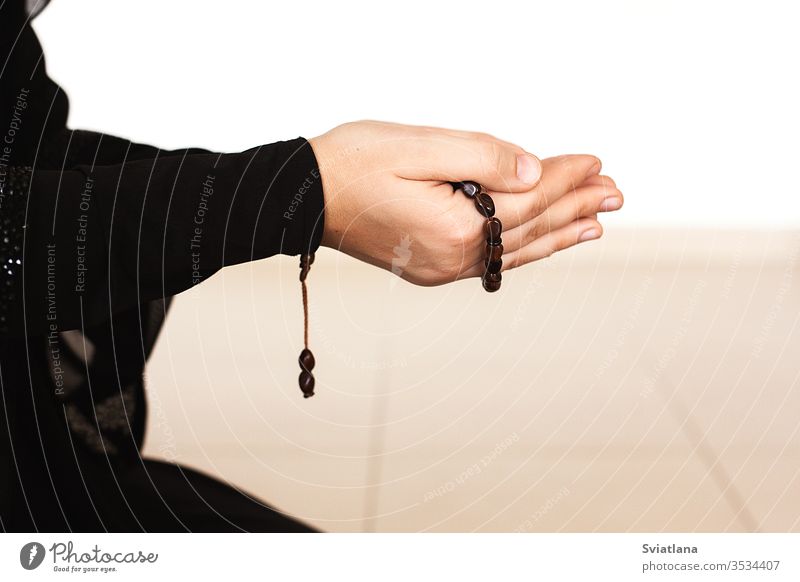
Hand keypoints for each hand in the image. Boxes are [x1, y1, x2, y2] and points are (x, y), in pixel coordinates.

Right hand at [310, 121, 622, 284]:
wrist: (305, 196)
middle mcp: (454, 257)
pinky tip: (541, 241)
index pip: (529, 198)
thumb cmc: (354, 163)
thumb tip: (536, 169)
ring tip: (595, 222)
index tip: (597, 162)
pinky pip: (492, 259)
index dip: (566, 177)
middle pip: (530, 228)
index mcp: (456, 227)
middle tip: (616, 194)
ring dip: (558, 233)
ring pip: (516, 249)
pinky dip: (524, 248)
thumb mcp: (420, 146)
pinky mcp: (431, 267)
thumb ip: (484, 158)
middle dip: (574, 207)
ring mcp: (443, 267)